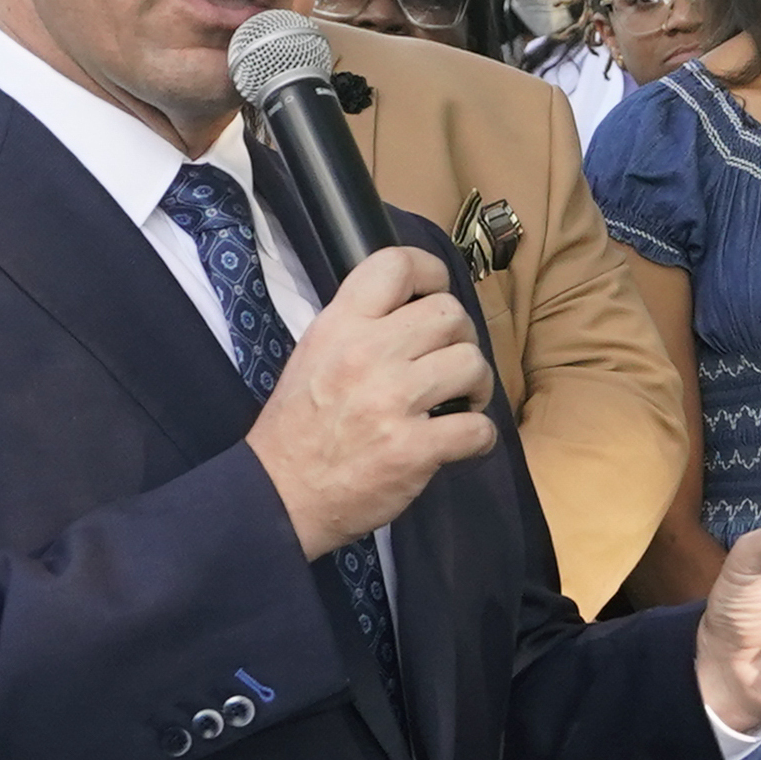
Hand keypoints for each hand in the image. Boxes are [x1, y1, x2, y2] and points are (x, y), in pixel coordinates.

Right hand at [245, 245, 497, 558]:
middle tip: (450, 365)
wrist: (279, 495)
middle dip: (462, 339)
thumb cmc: (299, 427)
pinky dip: (481, 438)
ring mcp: (392, 401)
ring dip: (478, 386)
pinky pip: (478, 428)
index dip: (432, 273)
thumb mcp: (314, 355)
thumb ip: (359, 326)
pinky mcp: (414, 449)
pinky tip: (462, 442)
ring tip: (460, 402)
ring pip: (472, 364)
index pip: (396, 264)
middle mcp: (367, 354)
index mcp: (340, 327)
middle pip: (450, 314)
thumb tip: (415, 309)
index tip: (437, 294)